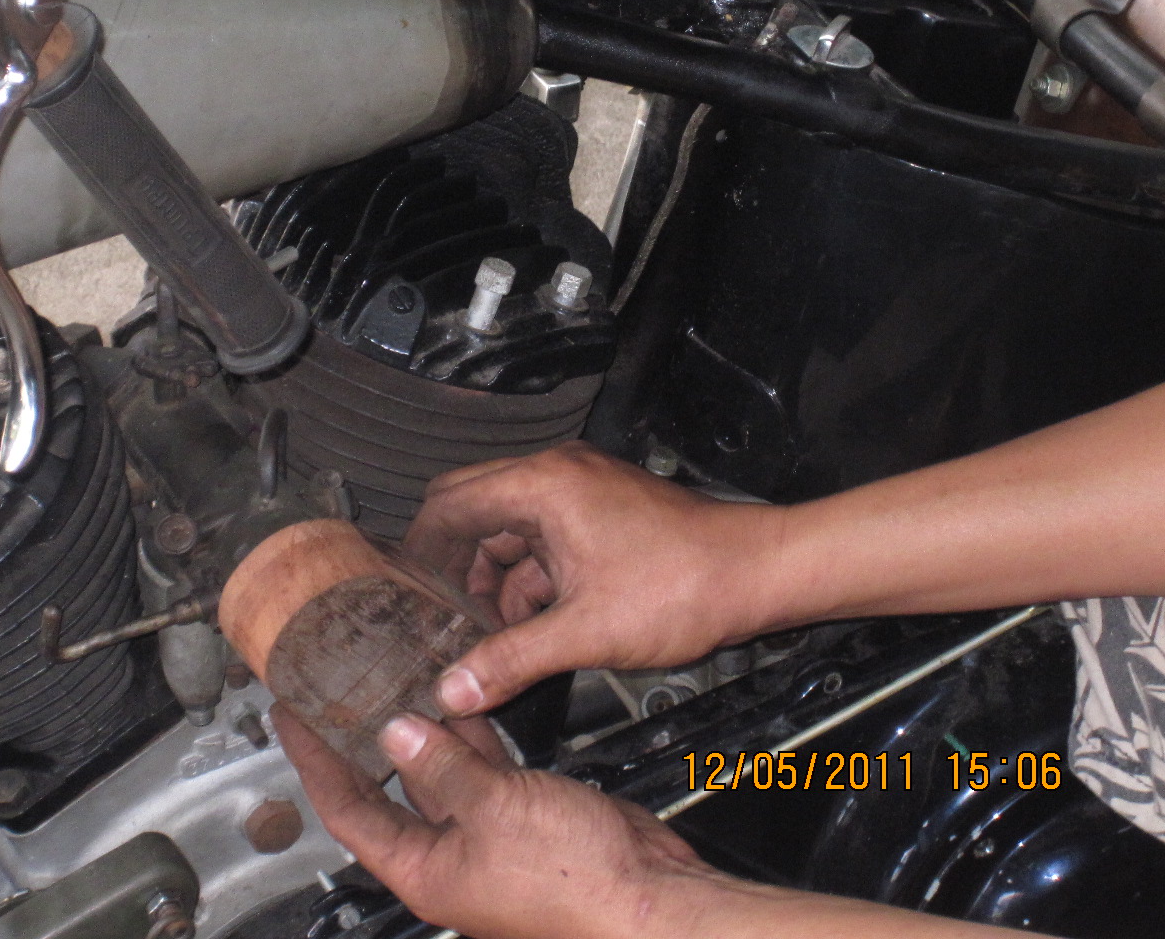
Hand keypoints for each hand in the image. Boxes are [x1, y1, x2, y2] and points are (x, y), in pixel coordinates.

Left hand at [273, 707, 726, 938]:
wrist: (651, 897)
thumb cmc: (575, 881)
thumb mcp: (493, 811)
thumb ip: (444, 768)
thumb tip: (396, 735)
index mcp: (423, 869)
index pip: (346, 810)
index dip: (313, 761)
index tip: (290, 716)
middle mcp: (448, 855)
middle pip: (388, 790)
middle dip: (362, 739)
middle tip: (338, 687)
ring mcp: (487, 835)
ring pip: (439, 773)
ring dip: (421, 728)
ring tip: (394, 675)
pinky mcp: (525, 816)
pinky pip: (484, 769)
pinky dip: (471, 734)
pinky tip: (463, 696)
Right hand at [405, 441, 785, 715]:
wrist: (758, 575)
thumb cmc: (685, 586)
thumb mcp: (585, 632)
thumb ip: (511, 658)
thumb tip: (455, 687)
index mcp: (542, 487)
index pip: (449, 504)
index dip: (421, 550)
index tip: (405, 592)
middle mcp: (556, 476)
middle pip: (473, 510)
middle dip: (455, 566)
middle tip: (441, 616)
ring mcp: (580, 492)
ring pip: (509, 530)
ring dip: (495, 579)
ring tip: (491, 635)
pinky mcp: (599, 513)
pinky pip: (543, 539)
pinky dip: (530, 578)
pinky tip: (532, 626)